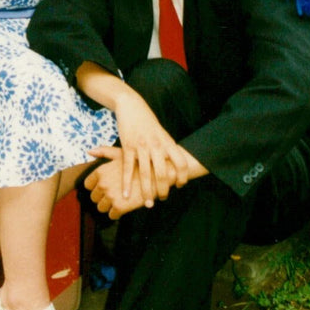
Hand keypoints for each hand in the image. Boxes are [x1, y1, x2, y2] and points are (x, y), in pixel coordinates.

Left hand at [85, 148, 150, 217]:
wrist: (156, 175)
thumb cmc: (138, 163)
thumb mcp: (120, 154)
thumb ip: (103, 152)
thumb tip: (89, 151)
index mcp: (100, 171)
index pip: (87, 185)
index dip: (95, 187)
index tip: (104, 188)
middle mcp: (103, 184)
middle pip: (94, 198)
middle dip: (102, 197)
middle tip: (113, 195)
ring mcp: (110, 196)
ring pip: (101, 208)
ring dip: (108, 206)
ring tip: (118, 201)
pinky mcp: (120, 207)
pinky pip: (112, 215)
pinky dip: (117, 213)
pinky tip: (124, 207)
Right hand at [112, 88, 189, 204]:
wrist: (131, 105)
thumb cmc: (147, 121)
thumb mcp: (161, 133)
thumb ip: (167, 148)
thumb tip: (174, 164)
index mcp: (167, 142)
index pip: (181, 163)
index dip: (182, 176)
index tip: (179, 185)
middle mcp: (156, 145)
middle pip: (162, 173)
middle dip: (163, 190)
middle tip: (161, 199)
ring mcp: (141, 146)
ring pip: (145, 174)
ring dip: (146, 192)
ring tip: (148, 204)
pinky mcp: (128, 146)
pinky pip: (127, 168)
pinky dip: (127, 183)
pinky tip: (126, 194)